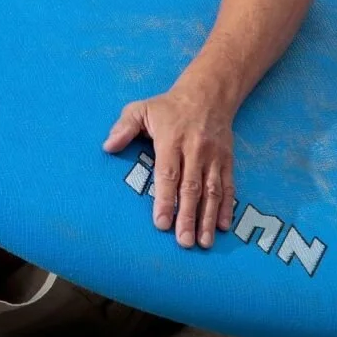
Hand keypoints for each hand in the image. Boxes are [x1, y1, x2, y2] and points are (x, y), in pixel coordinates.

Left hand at [102, 87, 236, 248]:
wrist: (208, 93)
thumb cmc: (169, 107)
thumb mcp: (142, 109)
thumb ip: (124, 127)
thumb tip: (108, 146)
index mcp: (171, 140)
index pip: (168, 174)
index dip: (164, 199)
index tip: (161, 223)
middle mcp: (194, 151)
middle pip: (191, 188)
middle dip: (187, 217)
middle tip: (183, 242)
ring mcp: (213, 157)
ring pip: (211, 191)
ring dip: (208, 218)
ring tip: (203, 243)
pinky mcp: (227, 160)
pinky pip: (228, 186)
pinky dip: (226, 207)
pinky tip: (223, 226)